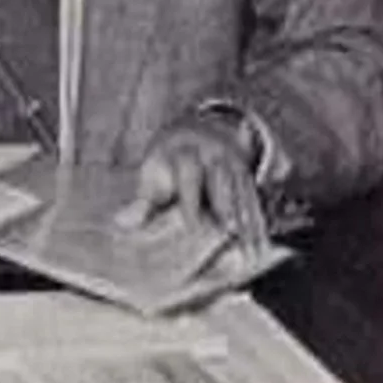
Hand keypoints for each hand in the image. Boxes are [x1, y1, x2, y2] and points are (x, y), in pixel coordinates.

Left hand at [117, 114, 267, 254]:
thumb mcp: (153, 171)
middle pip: (223, 185)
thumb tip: (120, 224)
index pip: (189, 176)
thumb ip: (141, 201)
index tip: (193, 225)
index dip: (191, 200)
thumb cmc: (169, 159)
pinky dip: (260, 226)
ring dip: (249, 224)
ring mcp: (234, 167)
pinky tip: (262, 249)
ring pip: (243, 196)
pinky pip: (256, 203)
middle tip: (232, 237)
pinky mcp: (248, 179)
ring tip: (252, 254)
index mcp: (185, 153)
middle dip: (228, 210)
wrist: (201, 128)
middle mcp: (213, 158)